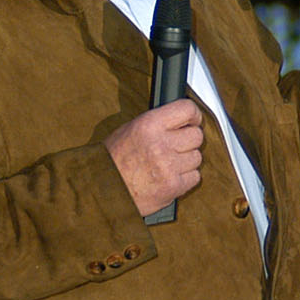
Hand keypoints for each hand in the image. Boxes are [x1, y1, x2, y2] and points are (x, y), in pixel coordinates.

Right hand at [105, 99, 204, 216]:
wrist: (102, 189)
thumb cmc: (114, 159)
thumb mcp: (131, 129)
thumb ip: (158, 123)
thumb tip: (182, 120)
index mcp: (149, 125)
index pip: (187, 110)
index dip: (194, 115)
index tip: (193, 121)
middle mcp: (161, 144)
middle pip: (196, 136)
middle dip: (189, 141)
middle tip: (176, 147)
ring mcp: (168, 166)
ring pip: (197, 157)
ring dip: (186, 161)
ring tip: (168, 165)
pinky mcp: (173, 186)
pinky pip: (195, 177)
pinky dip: (186, 178)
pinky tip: (170, 177)